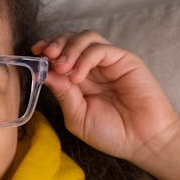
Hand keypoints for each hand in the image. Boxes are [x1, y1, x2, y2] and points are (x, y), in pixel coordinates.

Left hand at [32, 31, 179, 164]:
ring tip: (62, 67)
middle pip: (71, 40)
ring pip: (86, 38)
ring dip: (69, 48)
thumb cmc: (113, 133)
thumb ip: (63, 94)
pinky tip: (78, 77)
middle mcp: (94, 68)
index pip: (60, 54)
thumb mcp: (78, 116)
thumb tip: (44, 73)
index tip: (35, 53)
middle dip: (55, 43)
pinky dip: (85, 58)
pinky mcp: (125, 60)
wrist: (144, 141)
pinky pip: (101, 49)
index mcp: (80, 80)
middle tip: (47, 55)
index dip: (47, 49)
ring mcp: (109, 63)